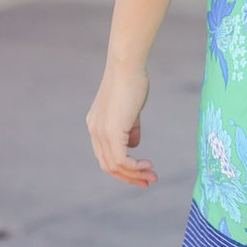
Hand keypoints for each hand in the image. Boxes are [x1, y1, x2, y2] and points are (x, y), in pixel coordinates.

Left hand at [86, 65, 155, 186]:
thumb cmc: (132, 81)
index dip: (123, 168)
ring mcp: (101, 132)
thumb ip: (130, 128)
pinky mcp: (111, 131)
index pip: (106, 155)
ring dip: (134, 174)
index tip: (142, 172)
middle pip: (108, 165)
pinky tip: (147, 164)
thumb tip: (134, 145)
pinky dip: (134, 167)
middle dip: (129, 176)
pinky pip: (120, 159)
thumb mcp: (130, 109)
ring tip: (151, 175)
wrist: (127, 66)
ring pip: (114, 165)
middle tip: (148, 181)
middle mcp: (94, 131)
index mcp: (96, 125)